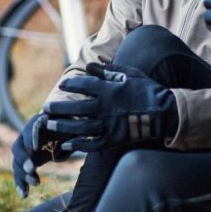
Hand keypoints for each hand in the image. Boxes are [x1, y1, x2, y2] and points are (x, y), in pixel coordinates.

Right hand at [11, 114, 68, 197]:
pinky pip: (20, 174)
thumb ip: (72, 131)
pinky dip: (21, 184)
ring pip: (17, 163)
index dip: (31, 138)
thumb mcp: (74, 126)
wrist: (67, 132)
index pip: (30, 129)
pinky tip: (24, 195)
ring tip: (36, 183)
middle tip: (31, 168)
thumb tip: (72, 138)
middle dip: (24, 158)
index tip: (35, 148)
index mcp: (38, 122)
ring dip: (23, 174)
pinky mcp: (27, 163)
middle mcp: (26, 136)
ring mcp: (25, 151)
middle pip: (18, 148)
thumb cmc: (72, 127)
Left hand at [45, 63, 177, 151]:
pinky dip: (79, 145)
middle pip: (77, 108)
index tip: (62, 85)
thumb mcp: (129, 74)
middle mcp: (107, 108)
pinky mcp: (115, 139)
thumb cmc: (147, 89)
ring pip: (81, 127)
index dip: (71, 85)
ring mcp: (110, 125)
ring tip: (50, 125)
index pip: (84, 86)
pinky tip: (68, 145)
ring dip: (64, 126)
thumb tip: (88, 66)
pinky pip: (94, 144)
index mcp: (110, 90)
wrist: (164, 111)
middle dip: (59, 108)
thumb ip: (107, 70)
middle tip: (46, 108)